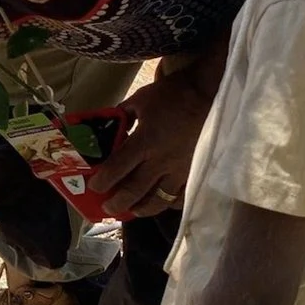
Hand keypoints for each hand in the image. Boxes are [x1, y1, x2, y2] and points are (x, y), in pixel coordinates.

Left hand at [92, 74, 213, 219]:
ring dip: (143, 209)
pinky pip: (183, 195)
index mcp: (145, 141)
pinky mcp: (196, 171)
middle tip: (108, 207)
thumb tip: (110, 125)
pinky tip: (164, 202)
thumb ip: (123, 115)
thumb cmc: (174, 94)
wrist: (210, 94)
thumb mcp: (141, 99)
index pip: (117, 168)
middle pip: (135, 190)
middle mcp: (161, 161)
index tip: (95, 187)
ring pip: (159, 199)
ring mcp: (180, 169)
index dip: (102, 181)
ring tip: (134, 210)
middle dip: (118, 203)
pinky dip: (170, 203)